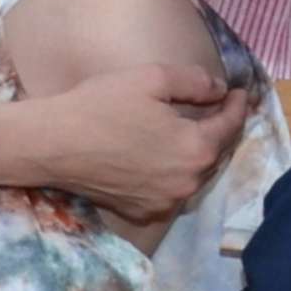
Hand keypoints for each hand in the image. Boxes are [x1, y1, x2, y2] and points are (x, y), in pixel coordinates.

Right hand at [11, 61, 251, 228]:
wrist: (51, 144)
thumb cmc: (101, 105)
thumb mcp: (153, 78)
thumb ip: (195, 82)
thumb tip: (220, 90)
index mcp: (195, 149)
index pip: (230, 126)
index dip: (237, 105)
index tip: (239, 91)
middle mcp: (187, 182)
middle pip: (215, 152)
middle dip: (220, 128)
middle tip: (221, 107)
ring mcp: (165, 202)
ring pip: (194, 173)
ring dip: (198, 152)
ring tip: (194, 129)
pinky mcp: (143, 212)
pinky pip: (171, 189)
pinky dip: (174, 171)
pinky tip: (164, 154)